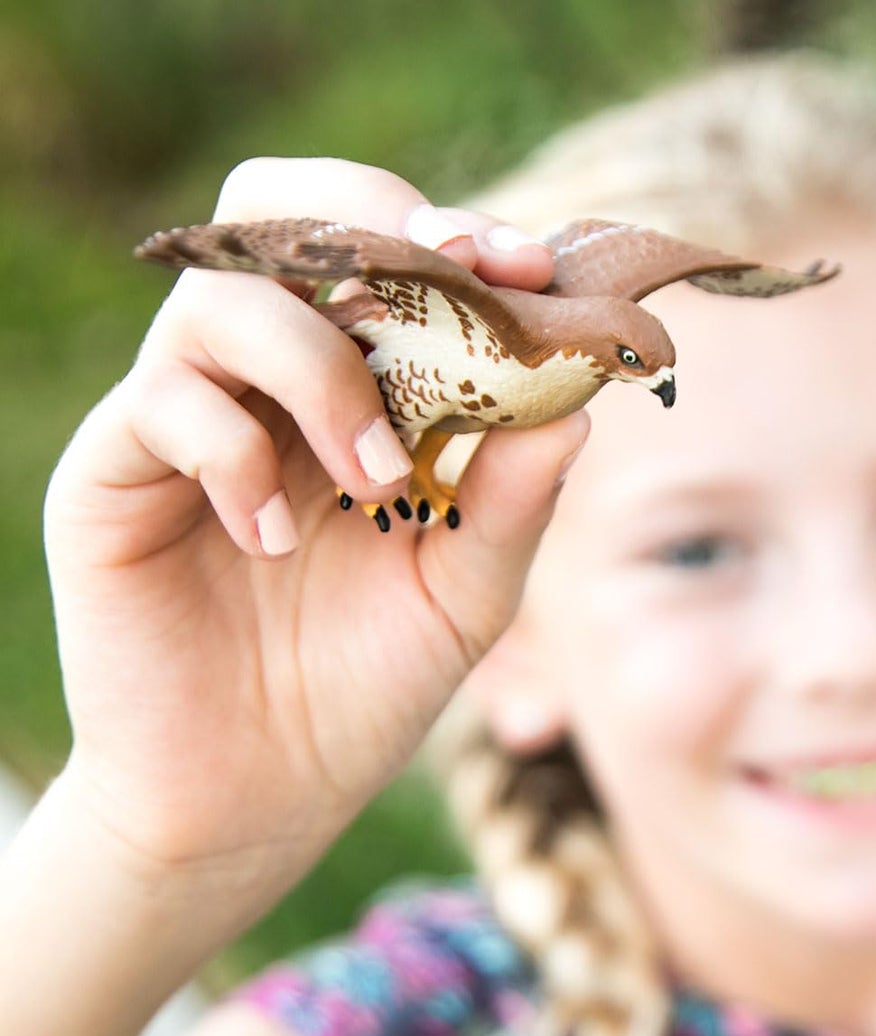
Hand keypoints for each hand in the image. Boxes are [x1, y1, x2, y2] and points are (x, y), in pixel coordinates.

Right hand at [44, 158, 587, 904]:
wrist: (255, 797)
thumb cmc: (362, 691)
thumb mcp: (464, 601)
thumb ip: (514, 506)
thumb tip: (579, 404)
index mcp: (364, 396)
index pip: (393, 262)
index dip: (459, 244)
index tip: (531, 269)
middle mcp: (272, 386)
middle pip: (286, 216)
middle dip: (371, 228)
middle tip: (445, 276)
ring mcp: (189, 417)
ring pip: (226, 296)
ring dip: (321, 369)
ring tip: (375, 481)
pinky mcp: (115, 470)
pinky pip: (164, 400)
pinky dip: (234, 453)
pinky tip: (274, 544)